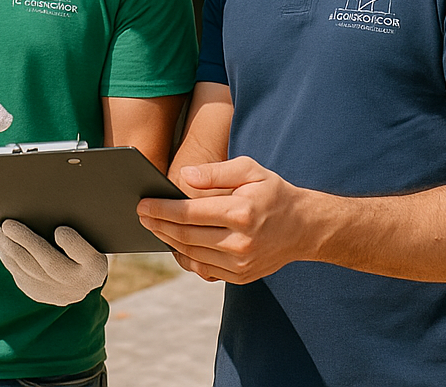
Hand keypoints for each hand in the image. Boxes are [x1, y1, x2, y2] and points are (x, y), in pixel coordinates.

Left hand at [0, 220, 107, 305]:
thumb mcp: (89, 238)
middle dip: (25, 242)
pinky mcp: (38, 294)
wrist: (78, 276)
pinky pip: (18, 274)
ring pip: (28, 270)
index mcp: (95, 268)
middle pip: (49, 263)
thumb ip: (77, 232)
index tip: (60, 230)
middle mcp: (77, 285)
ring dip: (9, 248)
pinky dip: (6, 256)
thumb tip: (56, 224)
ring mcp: (56, 294)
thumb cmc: (81, 245)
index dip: (72, 243)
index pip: (84, 255)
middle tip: (8, 224)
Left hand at [137, 156, 322, 284]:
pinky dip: (185, 257)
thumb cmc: (272, 192)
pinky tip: (175, 243)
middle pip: (185, 236)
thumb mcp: (249, 169)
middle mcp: (241, 242)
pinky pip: (203, 269)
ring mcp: (241, 263)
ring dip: (168, 241)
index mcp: (241, 212)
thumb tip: (185, 176)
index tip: (142, 204)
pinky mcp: (241, 276)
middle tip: (140, 215)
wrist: (305, 227)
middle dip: (158, 225)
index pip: (189, 213)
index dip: (161, 209)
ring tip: (154, 227)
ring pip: (191, 255)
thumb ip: (215, 171)